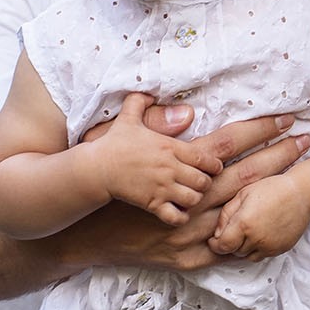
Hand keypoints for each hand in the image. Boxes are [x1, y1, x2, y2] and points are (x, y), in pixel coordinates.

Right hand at [87, 93, 222, 224]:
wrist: (96, 168)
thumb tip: (150, 92)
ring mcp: (161, 187)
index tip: (211, 167)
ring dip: (194, 199)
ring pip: (194, 199)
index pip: (206, 159)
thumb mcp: (128, 118)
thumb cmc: (114, 143)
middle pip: (204, 182)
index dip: (213, 165)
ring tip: (188, 196)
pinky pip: (176, 216)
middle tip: (199, 183)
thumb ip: (141, 103)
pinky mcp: (152, 204)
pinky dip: (180, 216)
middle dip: (205, 184)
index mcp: (170, 147)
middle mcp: (169, 168)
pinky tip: (177, 211)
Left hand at [208, 174, 309, 259]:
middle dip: (229, 244)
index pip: (222, 246)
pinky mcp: (279, 250)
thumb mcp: (243, 194)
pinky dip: (256, 249)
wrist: (301, 194)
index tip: (214, 240)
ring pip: (247, 257)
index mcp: (244, 223)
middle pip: (233, 252)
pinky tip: (259, 235)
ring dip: (242, 248)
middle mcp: (256, 238)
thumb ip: (226, 214)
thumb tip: (217, 234)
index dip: (215, 244)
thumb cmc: (272, 189)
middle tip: (232, 232)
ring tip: (246, 232)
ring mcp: (269, 246)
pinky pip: (262, 256)